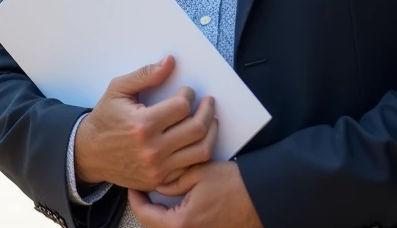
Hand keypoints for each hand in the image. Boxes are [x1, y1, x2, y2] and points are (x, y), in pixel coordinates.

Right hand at [74, 55, 218, 190]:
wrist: (89, 154)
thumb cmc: (105, 119)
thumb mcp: (118, 90)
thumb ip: (145, 75)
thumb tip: (170, 62)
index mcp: (142, 124)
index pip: (182, 106)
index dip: (188, 94)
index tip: (186, 91)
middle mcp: (152, 149)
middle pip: (196, 129)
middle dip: (207, 111)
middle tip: (208, 102)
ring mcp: (157, 168)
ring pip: (201, 151)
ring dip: (211, 132)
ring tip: (211, 120)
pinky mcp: (160, 180)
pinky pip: (191, 168)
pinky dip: (199, 153)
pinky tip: (198, 140)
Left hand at [129, 161, 261, 227]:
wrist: (263, 198)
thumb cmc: (235, 185)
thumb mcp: (199, 174)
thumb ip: (173, 181)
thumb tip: (157, 186)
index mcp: (181, 224)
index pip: (145, 214)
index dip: (135, 198)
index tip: (132, 185)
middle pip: (154, 225)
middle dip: (146, 207)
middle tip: (142, 189)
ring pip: (167, 227)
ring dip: (159, 214)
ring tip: (156, 196)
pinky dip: (174, 218)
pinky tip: (174, 205)